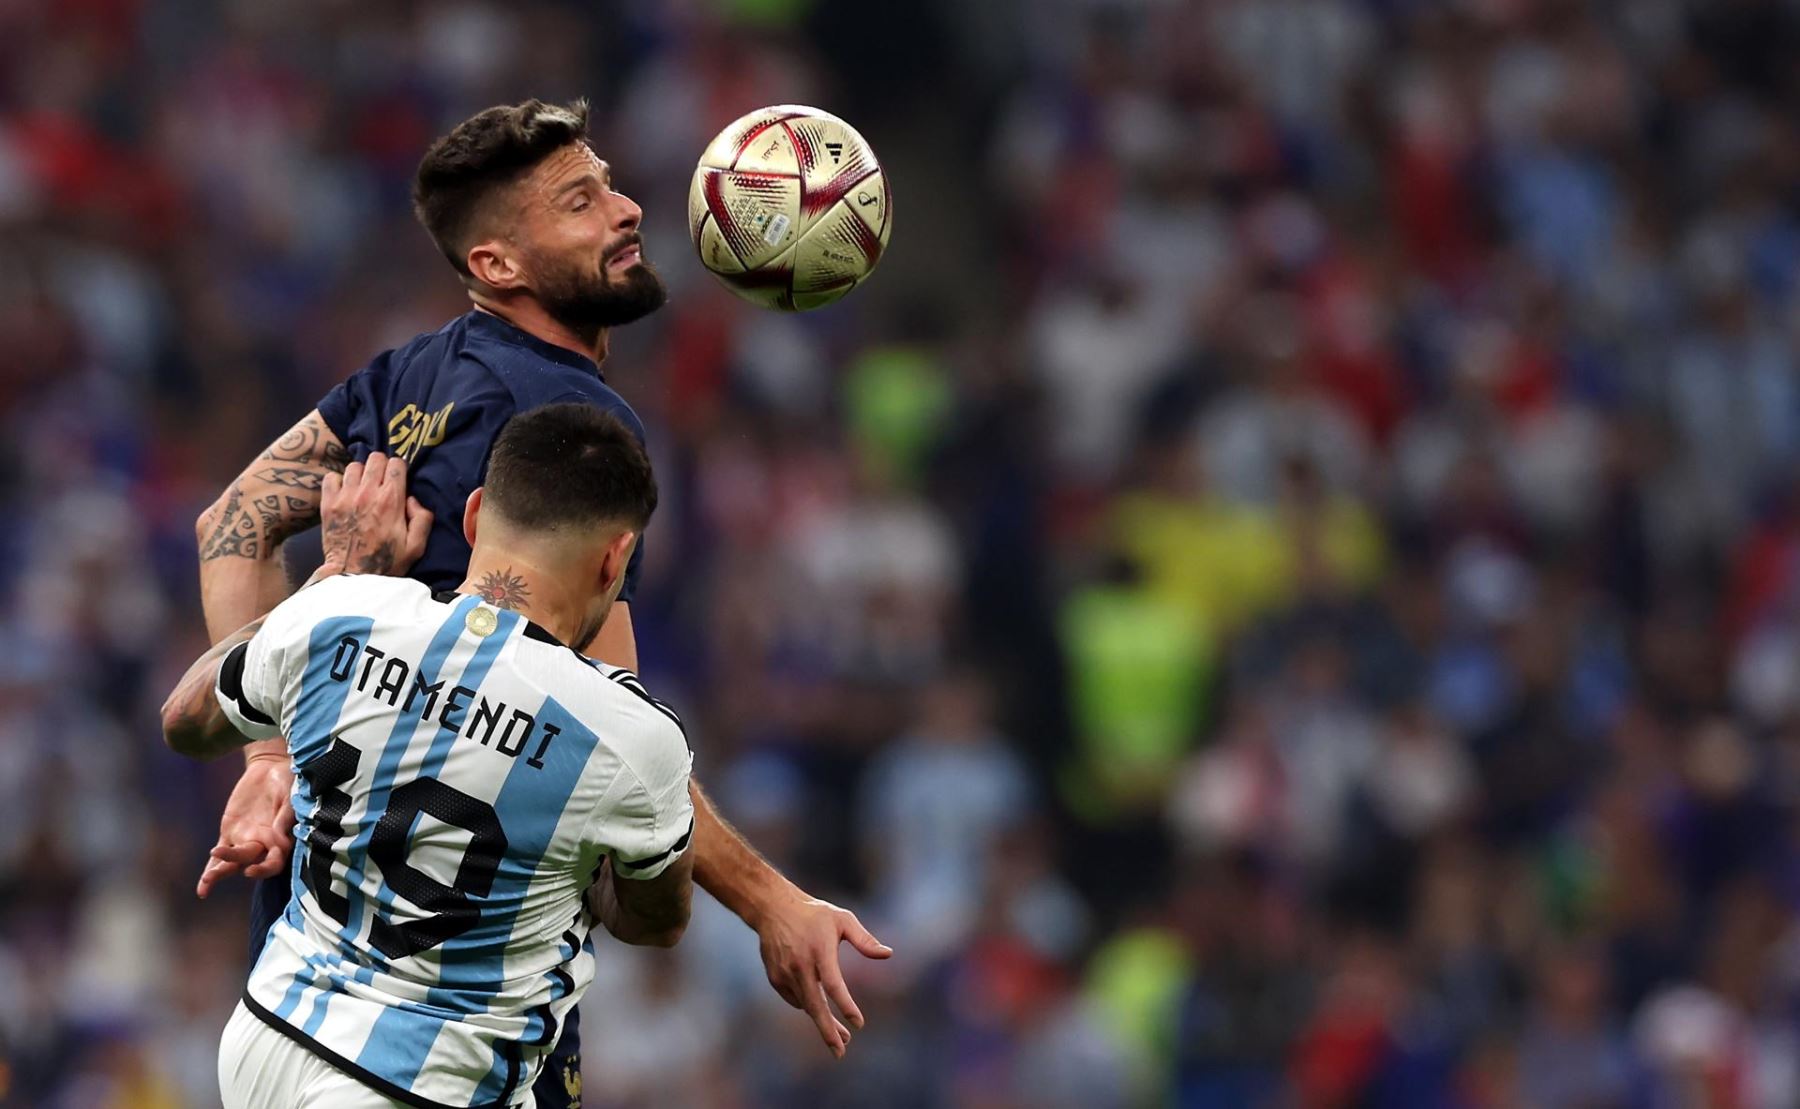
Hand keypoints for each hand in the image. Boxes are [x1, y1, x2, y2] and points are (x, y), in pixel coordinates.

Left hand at [197, 753, 293, 897]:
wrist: (270, 768)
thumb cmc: (288, 782)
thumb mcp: (291, 795)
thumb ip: (285, 817)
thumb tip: (279, 839)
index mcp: (281, 839)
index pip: (275, 861)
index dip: (265, 868)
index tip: (252, 869)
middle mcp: (264, 844)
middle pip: (253, 863)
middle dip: (242, 869)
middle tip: (227, 872)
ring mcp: (245, 840)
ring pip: (233, 863)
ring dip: (221, 873)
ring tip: (208, 880)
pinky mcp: (230, 833)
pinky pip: (220, 854)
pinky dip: (212, 868)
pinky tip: (203, 888)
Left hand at [318, 451, 432, 576]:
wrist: (352, 576)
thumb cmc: (387, 562)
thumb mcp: (416, 546)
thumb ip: (422, 518)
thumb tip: (412, 499)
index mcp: (391, 500)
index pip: (396, 464)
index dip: (399, 468)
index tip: (399, 478)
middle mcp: (367, 493)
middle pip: (375, 458)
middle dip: (381, 465)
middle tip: (382, 480)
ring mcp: (345, 496)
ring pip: (354, 466)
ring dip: (361, 473)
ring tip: (363, 486)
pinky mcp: (328, 504)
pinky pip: (331, 477)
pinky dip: (338, 481)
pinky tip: (344, 492)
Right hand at [757, 893, 892, 1058]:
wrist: (774, 909)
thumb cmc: (814, 915)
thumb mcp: (843, 920)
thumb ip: (865, 940)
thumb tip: (888, 955)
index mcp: (820, 951)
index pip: (834, 984)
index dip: (846, 1006)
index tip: (859, 1023)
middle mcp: (800, 965)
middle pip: (815, 1006)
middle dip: (828, 1032)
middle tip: (841, 1052)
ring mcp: (785, 973)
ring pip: (806, 1006)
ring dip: (822, 1023)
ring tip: (839, 1036)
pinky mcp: (775, 978)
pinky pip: (795, 999)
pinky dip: (808, 1005)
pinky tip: (818, 1006)